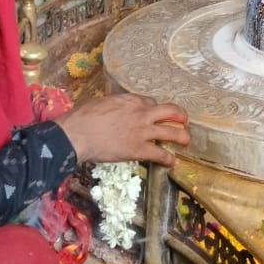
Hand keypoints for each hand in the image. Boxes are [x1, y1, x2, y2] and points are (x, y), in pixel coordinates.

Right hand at [56, 93, 189, 166]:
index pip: (151, 102)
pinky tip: (172, 163)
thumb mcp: (101, 102)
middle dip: (180, 116)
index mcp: (131, 100)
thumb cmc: (83, 116)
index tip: (154, 115)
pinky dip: (169, 159)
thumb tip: (112, 109)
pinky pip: (161, 154)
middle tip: (183, 122)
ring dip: (183, 137)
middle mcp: (142, 113)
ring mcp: (143, 131)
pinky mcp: (140, 149)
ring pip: (173, 132)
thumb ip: (113, 105)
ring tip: (186, 141)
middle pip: (171, 111)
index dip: (155, 110)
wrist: (78, 134)